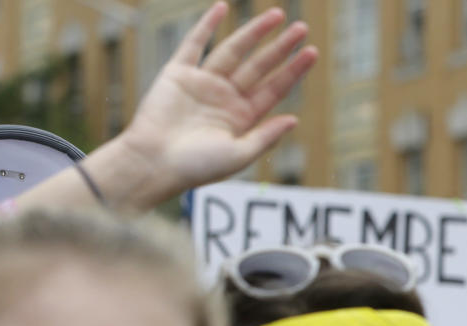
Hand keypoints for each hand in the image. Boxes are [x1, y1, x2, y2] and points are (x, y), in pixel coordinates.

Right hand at [114, 2, 317, 204]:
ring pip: (234, 51)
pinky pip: (194, 44)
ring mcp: (203, 83)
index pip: (274, 89)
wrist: (153, 164)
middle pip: (259, 66)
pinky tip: (222, 8)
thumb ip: (265, 136)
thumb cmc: (196, 168)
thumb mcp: (239, 155)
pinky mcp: (178, 74)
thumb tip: (294, 119)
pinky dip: (207, 26)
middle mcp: (225, 98)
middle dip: (280, 47)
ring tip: (277, 15)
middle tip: (302, 28)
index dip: (293, 70)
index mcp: (242, 118)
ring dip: (254, 32)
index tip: (312, 53)